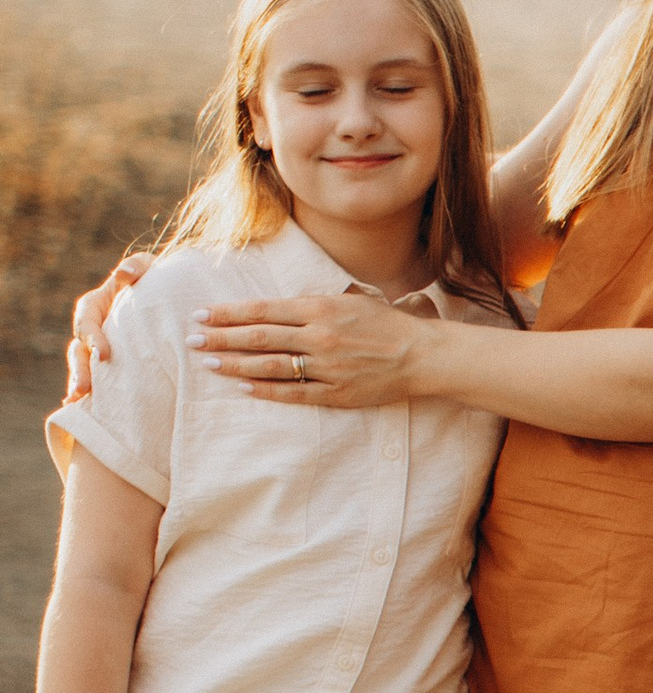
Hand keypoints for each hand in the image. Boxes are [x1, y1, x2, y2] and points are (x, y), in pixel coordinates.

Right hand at [64, 258, 148, 405]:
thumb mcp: (148, 268)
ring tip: (80, 401)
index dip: (92, 337)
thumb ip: (137, 266)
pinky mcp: (111, 364)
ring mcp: (99, 349)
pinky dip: (93, 395)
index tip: (104, 353)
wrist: (167, 298)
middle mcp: (93, 330)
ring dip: (82, 384)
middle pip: (79, 351)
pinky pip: (99, 380)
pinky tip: (89, 410)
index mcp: (96, 305)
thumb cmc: (154, 278)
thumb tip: (125, 272)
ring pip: (84, 368)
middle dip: (80, 370)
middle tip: (84, 388)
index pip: (87, 320)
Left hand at [191, 290, 427, 408]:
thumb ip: (313, 303)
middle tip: (191, 340)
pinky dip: (267, 390)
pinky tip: (243, 387)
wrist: (421, 354)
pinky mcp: (336, 392)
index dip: (229, 313)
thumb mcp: (349, 300)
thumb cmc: (385, 323)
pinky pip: (295, 393)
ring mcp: (327, 367)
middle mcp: (320, 336)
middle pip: (259, 338)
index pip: (263, 310)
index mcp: (321, 309)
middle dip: (221, 338)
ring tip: (208, 363)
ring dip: (235, 364)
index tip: (201, 314)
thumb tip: (275, 305)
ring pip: (271, 366)